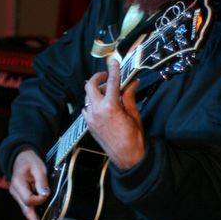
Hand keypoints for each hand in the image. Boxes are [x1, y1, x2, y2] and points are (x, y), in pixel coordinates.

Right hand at [9, 148, 49, 219]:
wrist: (21, 157)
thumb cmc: (30, 161)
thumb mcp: (38, 167)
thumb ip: (42, 180)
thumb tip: (45, 194)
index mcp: (18, 183)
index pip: (28, 199)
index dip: (39, 199)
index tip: (46, 193)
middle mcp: (15, 191)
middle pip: (25, 209)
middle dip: (34, 219)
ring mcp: (16, 194)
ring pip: (25, 209)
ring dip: (34, 218)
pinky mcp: (19, 196)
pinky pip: (26, 206)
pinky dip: (32, 213)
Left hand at [83, 55, 144, 169]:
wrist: (127, 157)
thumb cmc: (133, 138)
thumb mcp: (134, 114)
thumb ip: (129, 97)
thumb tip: (132, 83)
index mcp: (111, 106)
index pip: (111, 82)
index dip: (113, 70)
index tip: (114, 62)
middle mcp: (97, 111)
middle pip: (91, 85)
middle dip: (98, 77)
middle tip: (106, 75)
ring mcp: (91, 118)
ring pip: (87, 96)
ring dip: (95, 90)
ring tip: (106, 91)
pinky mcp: (89, 125)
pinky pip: (86, 108)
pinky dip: (92, 103)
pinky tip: (101, 105)